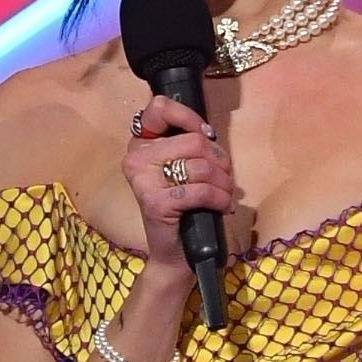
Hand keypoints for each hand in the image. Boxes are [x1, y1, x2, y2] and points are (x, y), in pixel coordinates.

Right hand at [122, 96, 235, 276]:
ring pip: (202, 166)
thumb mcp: (183, 168)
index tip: (206, 135)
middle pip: (194, 141)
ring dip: (224, 183)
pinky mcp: (156, 203)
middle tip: (224, 179)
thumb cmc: (184, 208)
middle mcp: (136, 158)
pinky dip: (221, 199)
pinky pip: (201, 191)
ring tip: (225, 195)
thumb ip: (189, 145)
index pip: (159, 107)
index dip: (190, 118)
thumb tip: (208, 134)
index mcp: (141, 143)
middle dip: (220, 161)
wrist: (174, 253)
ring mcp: (143, 181)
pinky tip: (223, 208)